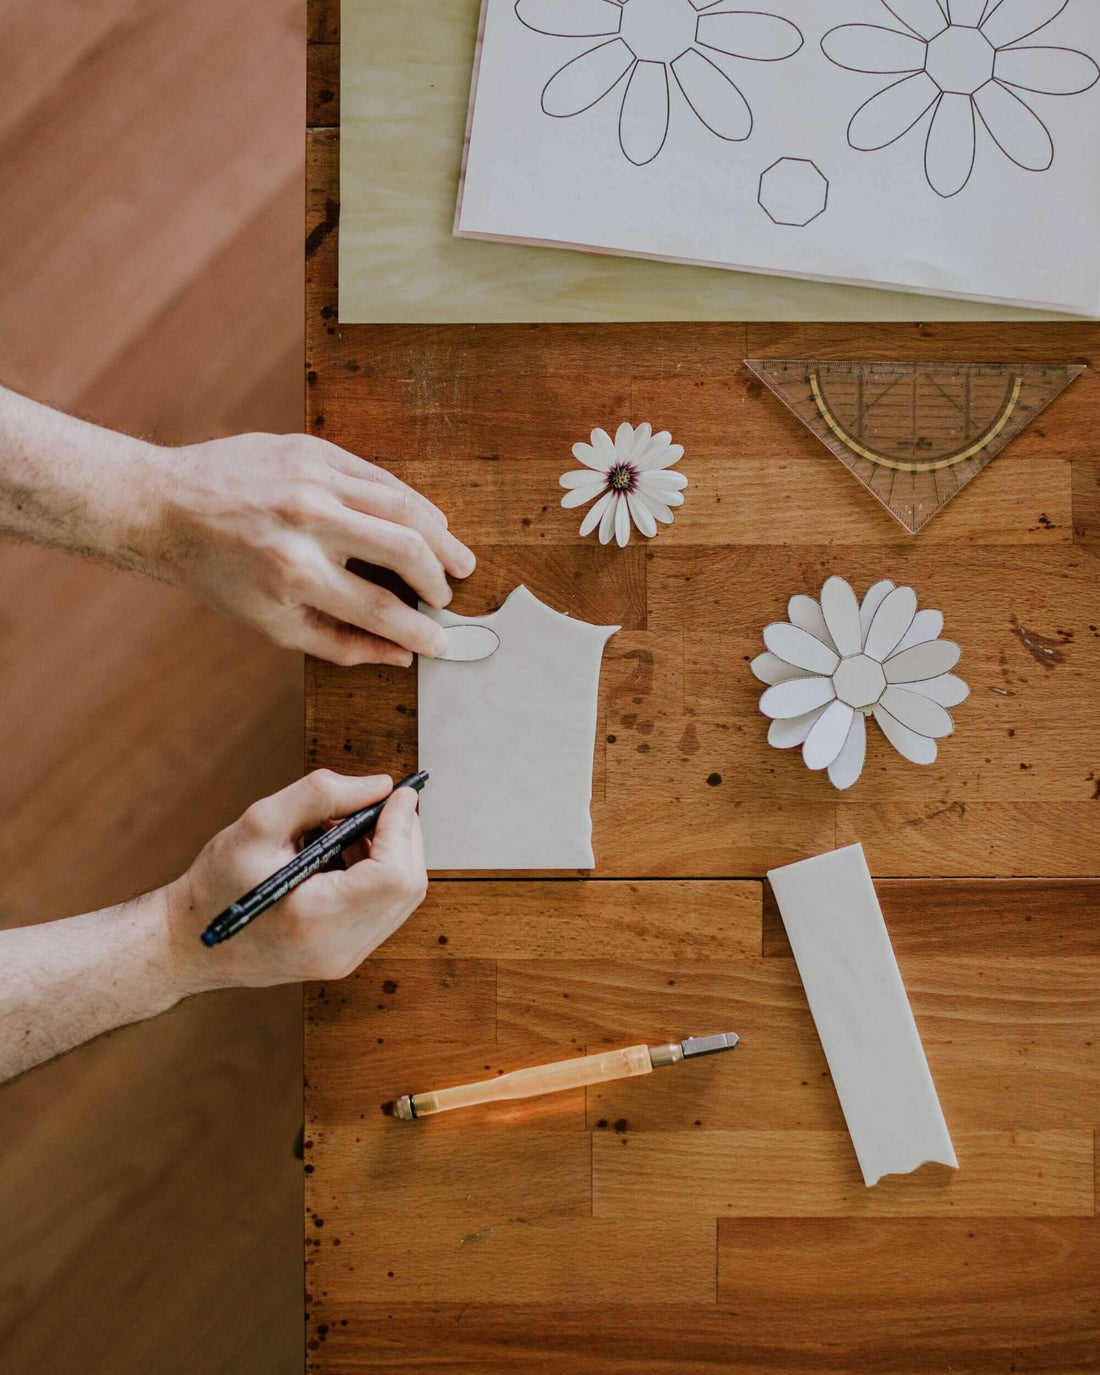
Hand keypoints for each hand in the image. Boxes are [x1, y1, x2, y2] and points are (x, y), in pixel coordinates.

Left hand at [148, 432, 475, 664]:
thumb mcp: (271, 623)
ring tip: (457, 559)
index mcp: (293, 572)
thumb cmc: (217, 572)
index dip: (418, 631)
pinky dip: (412, 503)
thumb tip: (399, 655)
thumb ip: (341, 643)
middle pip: (403, 550)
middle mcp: (306, 522)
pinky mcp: (311, 449)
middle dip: (437, 580)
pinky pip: (380, 476)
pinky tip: (428, 521)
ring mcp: (311, 479)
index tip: (442, 643)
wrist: (166, 506)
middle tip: (448, 597)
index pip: (377, 608)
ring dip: (440, 537)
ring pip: (402, 506)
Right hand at [165, 770, 427, 991]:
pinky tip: (342, 853)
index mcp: (316, 921)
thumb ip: (321, 796)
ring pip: (400, 899)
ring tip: (348, 828)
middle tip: (377, 803)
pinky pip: (382, 910)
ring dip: (390, 854)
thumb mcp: (259, 824)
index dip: (403, 828)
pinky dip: (376, 875)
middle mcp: (338, 950)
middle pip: (407, 887)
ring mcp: (344, 959)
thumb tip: (380, 786)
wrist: (188, 944)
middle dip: (402, 837)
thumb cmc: (215, 885)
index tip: (398, 793)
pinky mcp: (343, 957)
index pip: (393, 875)